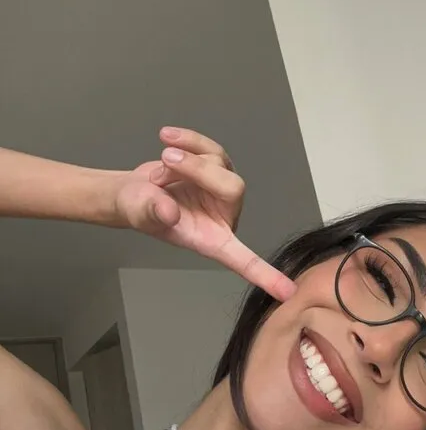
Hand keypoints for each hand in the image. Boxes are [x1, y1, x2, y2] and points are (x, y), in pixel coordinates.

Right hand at [114, 127, 296, 301]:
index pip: (243, 260)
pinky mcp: (215, 165)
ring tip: (160, 166)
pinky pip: (209, 146)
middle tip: (166, 161)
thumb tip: (169, 211)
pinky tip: (167, 136)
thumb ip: (154, 213)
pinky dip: (188, 140)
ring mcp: (221, 188)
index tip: (288, 293)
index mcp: (212, 240)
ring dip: (186, 157)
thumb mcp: (140, 214)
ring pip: (220, 162)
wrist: (133, 192)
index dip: (265, 275)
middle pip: (232, 187)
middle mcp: (224, 215)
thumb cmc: (139, 211)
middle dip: (198, 170)